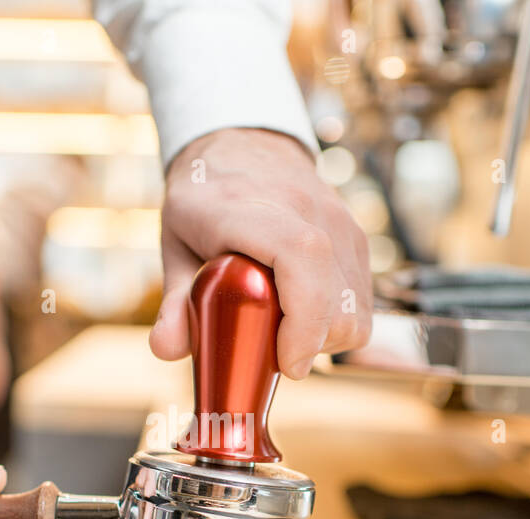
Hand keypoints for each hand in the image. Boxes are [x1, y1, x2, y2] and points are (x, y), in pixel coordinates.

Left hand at [157, 128, 372, 378]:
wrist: (244, 144)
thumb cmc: (205, 201)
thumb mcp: (174, 245)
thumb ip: (174, 301)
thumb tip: (166, 350)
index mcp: (251, 208)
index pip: (301, 257)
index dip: (302, 320)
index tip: (286, 363)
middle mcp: (308, 211)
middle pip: (336, 300)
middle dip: (309, 345)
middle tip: (270, 351)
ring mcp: (341, 223)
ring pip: (356, 310)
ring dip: (325, 339)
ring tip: (285, 330)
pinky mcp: (357, 239)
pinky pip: (362, 304)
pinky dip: (337, 325)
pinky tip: (303, 317)